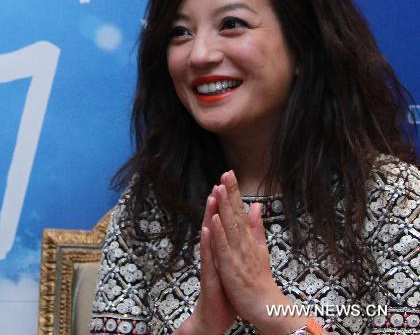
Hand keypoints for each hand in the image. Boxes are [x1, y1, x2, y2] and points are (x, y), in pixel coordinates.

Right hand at [175, 194, 236, 333]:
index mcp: (223, 249)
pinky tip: (207, 228)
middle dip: (218, 202)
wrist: (214, 316)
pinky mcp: (209, 274)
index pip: (225, 221)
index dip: (227, 201)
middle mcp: (214, 252)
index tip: (229, 181)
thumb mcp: (236, 264)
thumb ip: (241, 242)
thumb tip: (247, 228)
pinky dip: (208, 241)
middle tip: (219, 181)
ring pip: (209, 235)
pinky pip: (207, 256)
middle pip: (215, 222)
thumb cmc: (226, 292)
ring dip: (210, 216)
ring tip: (212, 197)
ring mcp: (210, 262)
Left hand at [208, 171, 303, 333]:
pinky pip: (223, 248)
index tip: (229, 172)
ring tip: (220, 188)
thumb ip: (256, 227)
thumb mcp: (259, 248)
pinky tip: (214, 219)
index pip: (239, 210)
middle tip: (226, 172)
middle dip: (230, 193)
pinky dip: (219, 234)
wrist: (266, 307)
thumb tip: (256, 205)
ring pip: (230, 227)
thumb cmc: (260, 279)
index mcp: (248, 239)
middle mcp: (244, 243)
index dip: (234, 192)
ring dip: (224, 207)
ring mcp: (238, 254)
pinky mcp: (231, 267)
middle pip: (235, 214)